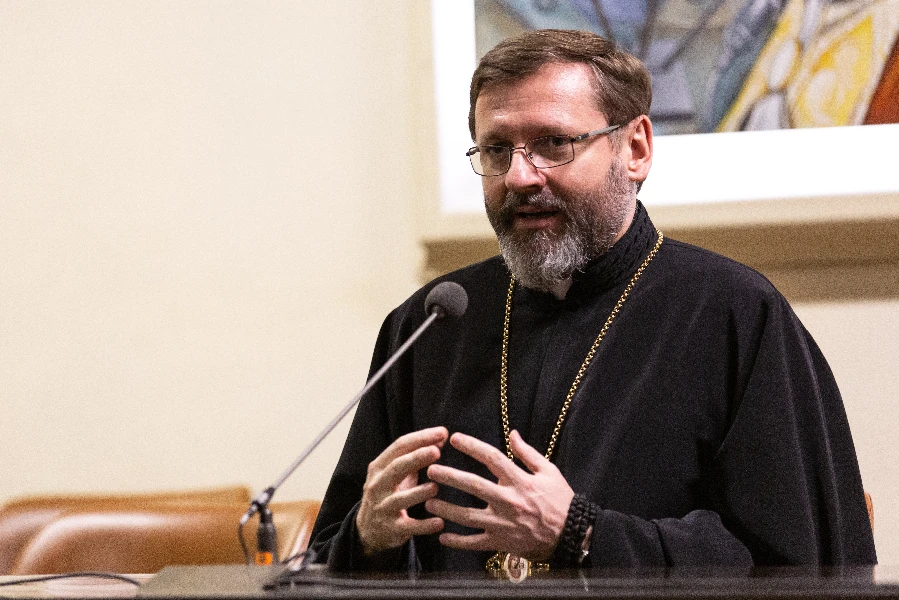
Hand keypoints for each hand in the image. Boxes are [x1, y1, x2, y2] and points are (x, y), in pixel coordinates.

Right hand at [355, 426, 447, 555]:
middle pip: (396, 468)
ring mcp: (383, 508)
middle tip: (436, 451)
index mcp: (379, 467)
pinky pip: (409, 527)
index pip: (399, 447)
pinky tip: (439, 522)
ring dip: (418, 493)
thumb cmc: (389, 493)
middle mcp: (378, 485)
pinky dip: (424, 526)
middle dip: (416, 458)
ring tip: (435, 487)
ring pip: (399, 499)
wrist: (369, 530)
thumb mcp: (396, 473)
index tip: (442, 432)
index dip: (420, 438)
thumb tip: (441, 437)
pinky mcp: (392, 529)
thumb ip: (416, 455)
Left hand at [425, 430, 573, 560]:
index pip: (491, 458)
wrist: (572, 534)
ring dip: (446, 509)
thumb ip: (528, 453)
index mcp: (520, 481)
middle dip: (449, 476)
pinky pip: (474, 543)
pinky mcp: (501, 542)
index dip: (472, 446)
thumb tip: (512, 433)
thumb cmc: (561, 500)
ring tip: (428, 502)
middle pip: (473, 485)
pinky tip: (442, 535)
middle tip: (430, 469)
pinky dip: (457, 541)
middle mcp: (508, 501)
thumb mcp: (549, 471)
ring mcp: (503, 524)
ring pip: (468, 516)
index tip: (454, 438)